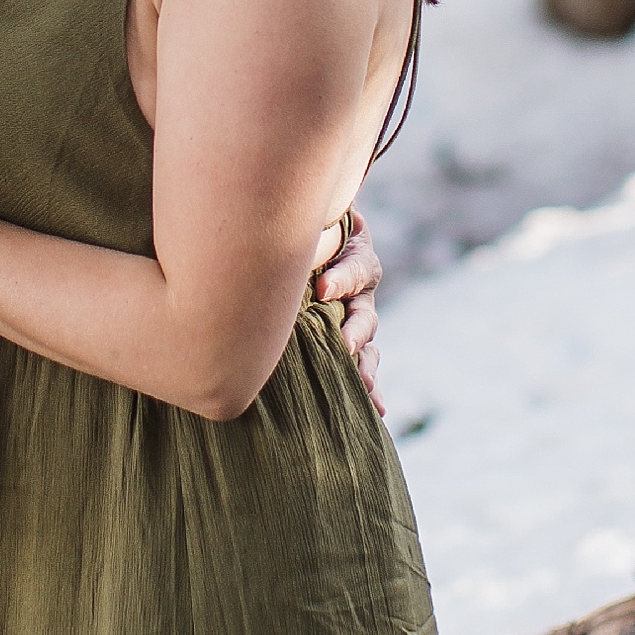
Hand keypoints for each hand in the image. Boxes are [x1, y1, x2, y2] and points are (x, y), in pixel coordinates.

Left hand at [316, 209, 383, 415]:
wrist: (312, 238)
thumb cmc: (304, 232)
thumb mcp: (309, 230)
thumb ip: (296, 236)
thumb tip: (258, 227)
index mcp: (354, 259)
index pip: (355, 268)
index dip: (342, 278)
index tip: (324, 289)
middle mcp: (357, 293)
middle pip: (364, 313)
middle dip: (354, 331)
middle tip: (343, 344)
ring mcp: (355, 318)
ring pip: (366, 344)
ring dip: (364, 365)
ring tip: (362, 385)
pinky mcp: (349, 340)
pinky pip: (362, 363)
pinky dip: (370, 387)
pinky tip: (376, 407)